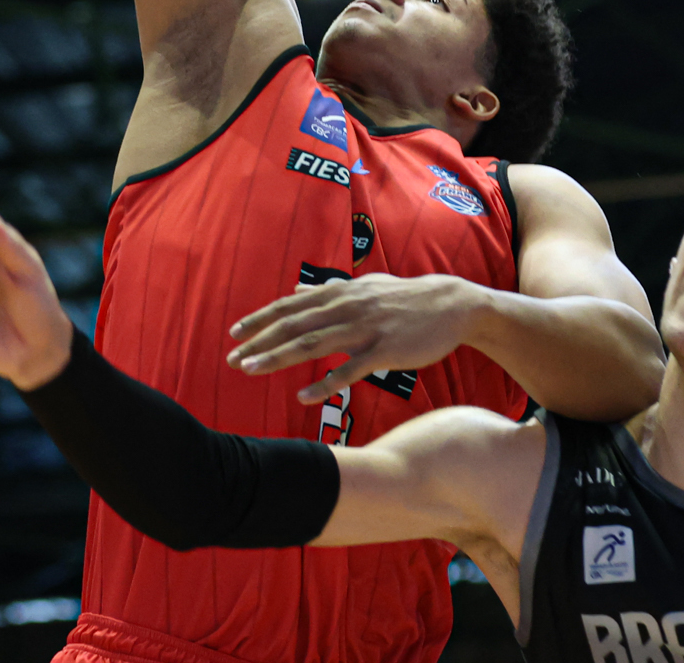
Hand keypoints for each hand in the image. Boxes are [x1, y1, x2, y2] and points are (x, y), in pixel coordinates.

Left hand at [227, 274, 490, 404]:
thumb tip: (296, 290)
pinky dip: (325, 383)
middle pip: (294, 326)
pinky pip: (350, 370)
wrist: (452, 304)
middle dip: (259, 342)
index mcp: (339, 293)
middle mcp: (347, 307)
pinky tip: (303, 396)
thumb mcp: (363, 287)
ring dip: (279, 358)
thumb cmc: (403, 298)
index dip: (260, 319)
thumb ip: (327, 291)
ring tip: (251, 370)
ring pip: (314, 345)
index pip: (290, 307)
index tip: (234, 333)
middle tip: (231, 359)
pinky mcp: (385, 351)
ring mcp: (366, 328)